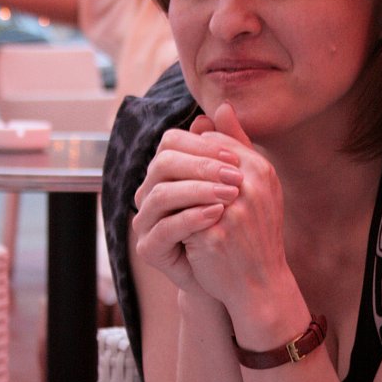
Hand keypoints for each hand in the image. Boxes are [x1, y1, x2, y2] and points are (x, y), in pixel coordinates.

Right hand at [132, 110, 243, 291]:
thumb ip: (229, 147)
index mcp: (166, 173)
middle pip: (162, 164)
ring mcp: (145, 221)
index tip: (236, 157)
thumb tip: (223, 107)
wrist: (232, 274)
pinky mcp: (149, 248)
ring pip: (160, 195)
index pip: (172, 143)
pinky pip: (164, 227)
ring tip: (230, 195)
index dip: (202, 146)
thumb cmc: (232, 224)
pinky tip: (217, 215)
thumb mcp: (235, 183)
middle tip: (236, 176)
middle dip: (201, 166)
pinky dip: (191, 218)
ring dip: (198, 191)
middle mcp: (149, 193)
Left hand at [179, 103, 293, 318]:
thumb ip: (237, 145)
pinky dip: (171, 219)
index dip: (193, 157)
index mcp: (260, 169)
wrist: (262, 284)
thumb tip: (218, 107)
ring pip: (181, 186)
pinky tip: (169, 226)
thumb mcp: (256, 186)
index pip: (212, 143)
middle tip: (166, 186)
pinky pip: (178, 216)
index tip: (186, 172)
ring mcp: (231, 210)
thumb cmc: (256, 234)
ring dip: (171, 194)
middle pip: (193, 160)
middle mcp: (249, 185)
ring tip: (166, 205)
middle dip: (176, 171)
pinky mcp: (211, 235)